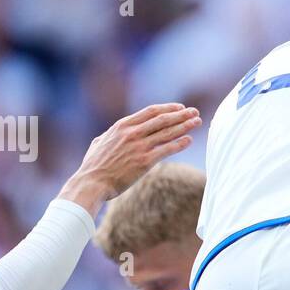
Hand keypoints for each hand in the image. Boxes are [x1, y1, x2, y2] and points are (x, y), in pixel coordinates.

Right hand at [60, 104, 201, 214]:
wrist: (92, 182)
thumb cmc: (93, 165)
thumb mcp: (99, 142)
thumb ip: (110, 135)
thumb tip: (113, 133)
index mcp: (122, 126)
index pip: (150, 111)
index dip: (168, 108)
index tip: (180, 107)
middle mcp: (132, 133)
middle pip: (163, 119)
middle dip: (181, 115)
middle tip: (195, 112)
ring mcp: (139, 146)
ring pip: (167, 132)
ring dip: (185, 126)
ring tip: (197, 122)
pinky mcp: (145, 161)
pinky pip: (167, 149)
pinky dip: (180, 144)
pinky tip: (189, 140)